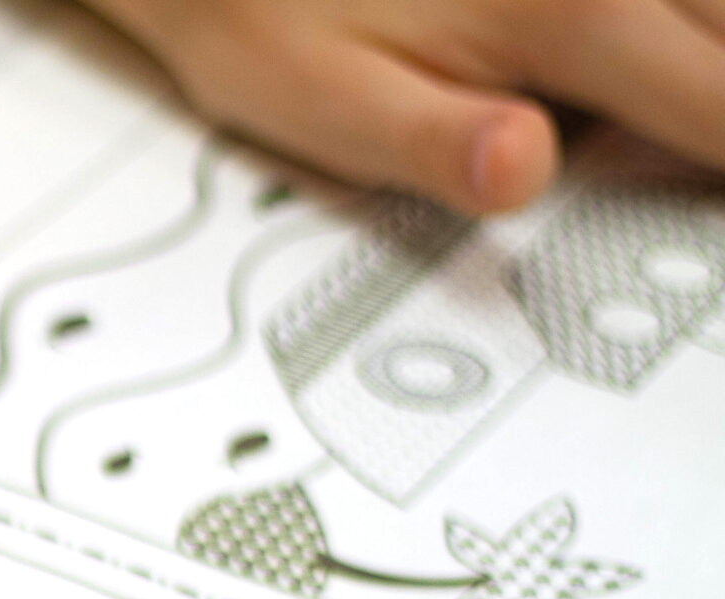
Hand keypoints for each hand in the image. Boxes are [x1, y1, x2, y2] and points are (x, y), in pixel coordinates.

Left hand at [87, 0, 724, 213]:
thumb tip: (522, 168)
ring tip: (663, 135)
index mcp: (567, 13)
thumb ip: (438, 146)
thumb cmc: (266, 20)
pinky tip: (642, 63)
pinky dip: (679, 29)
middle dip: (721, 114)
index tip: (713, 229)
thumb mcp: (330, 106)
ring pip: (718, 5)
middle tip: (687, 185)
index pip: (719, 108)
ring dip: (707, 60)